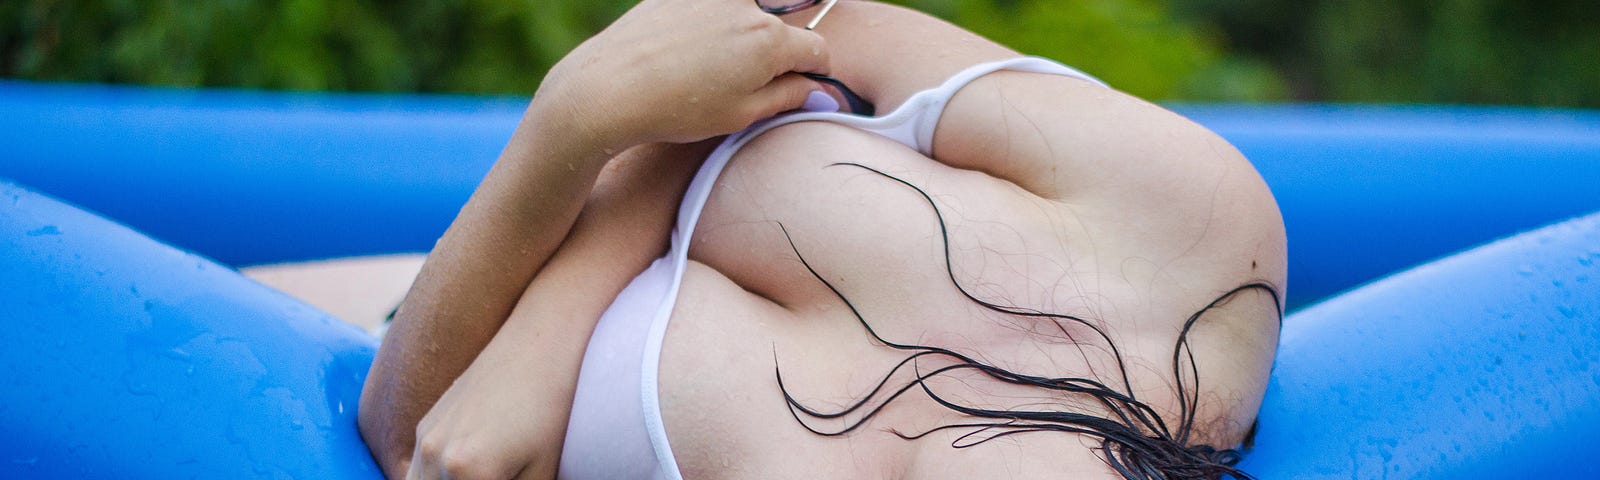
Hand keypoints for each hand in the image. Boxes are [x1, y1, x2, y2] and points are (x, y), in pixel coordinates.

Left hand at [534, 0, 830, 152]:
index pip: (817, 50)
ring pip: (745, 14)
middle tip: (746, 86)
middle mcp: (747, 7)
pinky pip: (710, 9)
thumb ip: (788, 97)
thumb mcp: (741, 115)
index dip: (814, 74)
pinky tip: (684, 54)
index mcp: (771, 40)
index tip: (800, 88)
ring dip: (741, 36)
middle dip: (775, 55)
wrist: (608, 88)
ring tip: (709, 70)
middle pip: (781, 29)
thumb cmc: (676, 109)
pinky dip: (708, 25)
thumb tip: (818, 92)